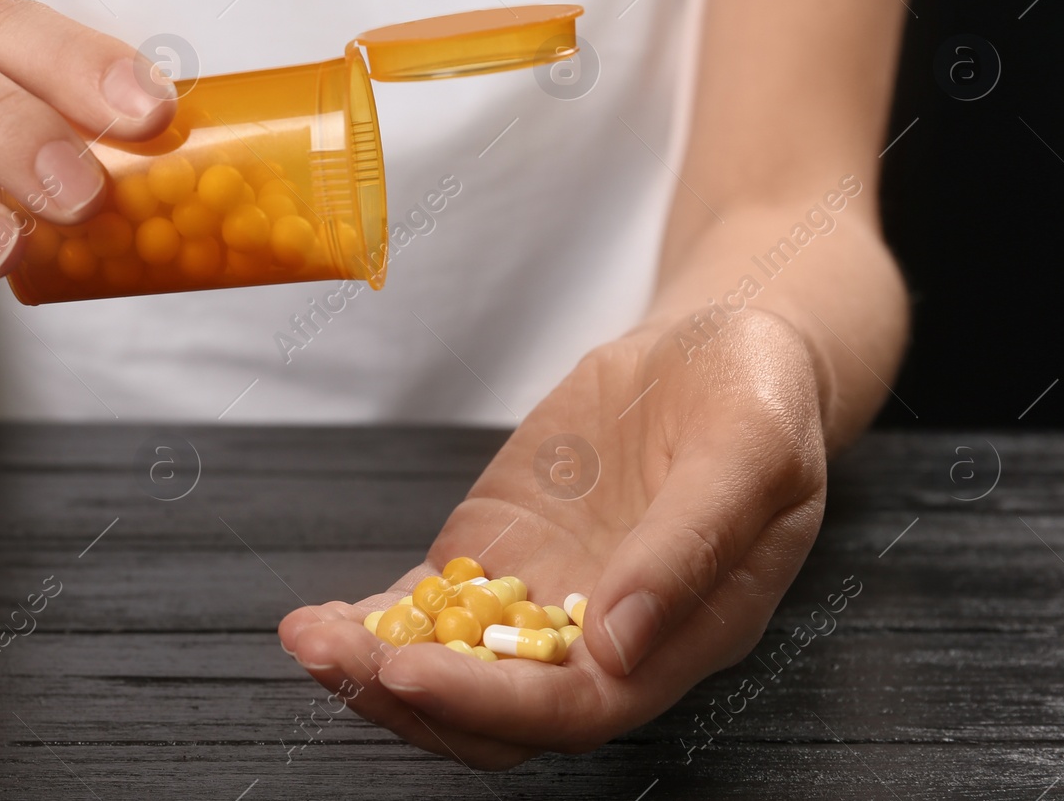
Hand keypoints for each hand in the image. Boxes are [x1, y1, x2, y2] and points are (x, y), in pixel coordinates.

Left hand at [278, 308, 827, 767]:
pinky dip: (374, 624)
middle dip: (408, 696)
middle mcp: (604, 642)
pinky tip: (320, 622)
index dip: (493, 702)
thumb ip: (693, 545)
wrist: (718, 350)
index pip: (580, 709)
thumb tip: (617, 643)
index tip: (412, 672)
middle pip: (498, 713)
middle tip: (329, 654)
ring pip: (453, 672)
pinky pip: (430, 612)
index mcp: (680, 637)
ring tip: (305, 637)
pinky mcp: (499, 559)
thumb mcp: (751, 449)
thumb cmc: (757, 397)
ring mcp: (544, 601)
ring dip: (376, 668)